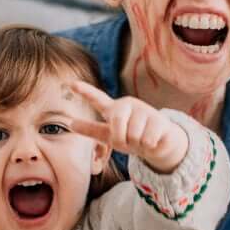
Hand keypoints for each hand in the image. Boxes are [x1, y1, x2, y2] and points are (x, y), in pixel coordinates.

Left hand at [68, 81, 188, 173]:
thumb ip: (92, 129)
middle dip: (122, 138)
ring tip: (143, 139)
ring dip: (137, 143)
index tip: (71, 84)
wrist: (159, 144)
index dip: (85, 92)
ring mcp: (145, 110)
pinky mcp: (159, 119)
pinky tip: (153, 140)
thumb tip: (70, 124)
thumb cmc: (132, 138)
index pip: (97, 99)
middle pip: (117, 123)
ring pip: (134, 134)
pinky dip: (149, 145)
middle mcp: (128, 105)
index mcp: (114, 109)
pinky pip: (147, 139)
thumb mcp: (110, 135)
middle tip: (129, 140)